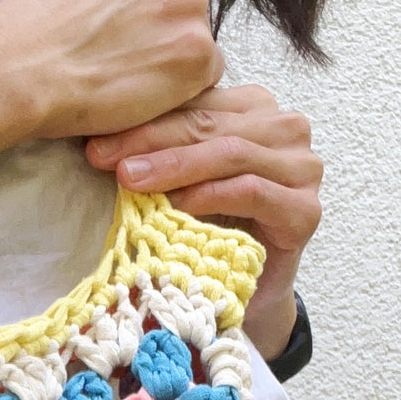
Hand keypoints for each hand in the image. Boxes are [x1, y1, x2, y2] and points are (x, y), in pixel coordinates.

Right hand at [0, 0, 223, 141]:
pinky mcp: (197, 53)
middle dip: (160, 21)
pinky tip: (145, 92)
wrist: (26, 68)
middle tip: (124, 50)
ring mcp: (189, 5)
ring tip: (128, 74)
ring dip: (171, 52)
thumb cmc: (30, 20)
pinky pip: (206, 70)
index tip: (120, 17)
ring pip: (194, 32)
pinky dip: (182, 86)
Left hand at [84, 85, 322, 359]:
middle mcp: (286, 131)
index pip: (196, 104)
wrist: (242, 295)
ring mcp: (303, 169)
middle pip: (210, 125)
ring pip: (231, 153)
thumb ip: (161, 146)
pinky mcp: (305, 210)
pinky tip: (175, 205)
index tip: (94, 137)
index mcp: (256, 109)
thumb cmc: (205, 231)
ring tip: (129, 180)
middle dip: (151, 140)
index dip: (144, 118)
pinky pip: (251, 191)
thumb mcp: (178, 177)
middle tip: (103, 157)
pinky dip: (209, 195)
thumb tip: (99, 132)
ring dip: (175, 166)